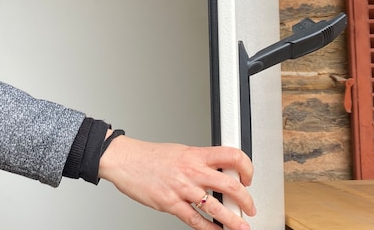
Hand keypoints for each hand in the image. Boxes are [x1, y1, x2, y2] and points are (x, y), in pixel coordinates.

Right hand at [97, 135, 255, 229]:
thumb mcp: (179, 151)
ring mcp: (182, 188)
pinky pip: (195, 220)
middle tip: (250, 207)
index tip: (248, 177)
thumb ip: (199, 161)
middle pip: (230, 185)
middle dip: (246, 200)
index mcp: (195, 154)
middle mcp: (192, 171)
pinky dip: (209, 228)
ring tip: (241, 226)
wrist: (124, 160)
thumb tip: (216, 171)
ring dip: (233, 220)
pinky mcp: (170, 204)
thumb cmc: (149, 156)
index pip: (232, 156)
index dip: (246, 167)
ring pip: (216, 207)